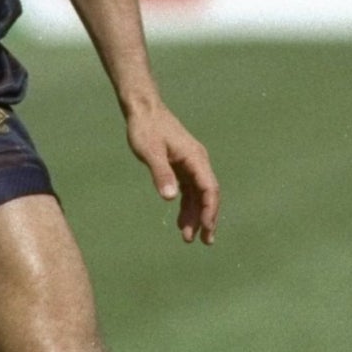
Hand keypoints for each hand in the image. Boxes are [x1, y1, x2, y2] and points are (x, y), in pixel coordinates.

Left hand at [126, 100, 218, 245]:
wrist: (142, 109)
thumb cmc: (145, 128)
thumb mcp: (151, 152)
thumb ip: (161, 174)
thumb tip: (171, 198)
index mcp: (195, 158)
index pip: (209, 189)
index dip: (210, 210)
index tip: (207, 229)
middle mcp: (197, 161)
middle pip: (208, 194)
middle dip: (207, 218)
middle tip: (205, 242)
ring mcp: (190, 163)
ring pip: (198, 194)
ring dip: (195, 215)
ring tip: (188, 237)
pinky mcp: (181, 165)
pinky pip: (189, 189)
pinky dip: (186, 205)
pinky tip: (181, 220)